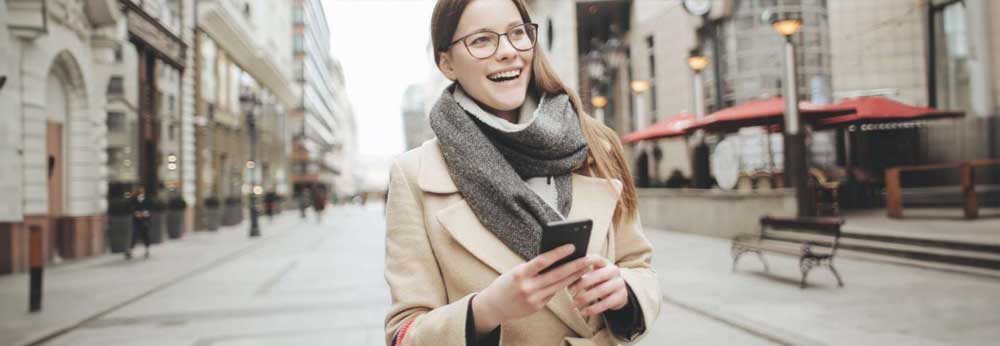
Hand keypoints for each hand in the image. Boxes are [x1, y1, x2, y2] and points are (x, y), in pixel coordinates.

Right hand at [471, 244, 590, 333]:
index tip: (572, 246)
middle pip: (557, 275)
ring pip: (559, 285)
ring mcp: (534, 299)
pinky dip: (561, 285)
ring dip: (574, 276)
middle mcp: (528, 287)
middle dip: (575, 266)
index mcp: (520, 274)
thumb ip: (534, 267)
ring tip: (585, 267)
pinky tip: (572, 278)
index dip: (558, 253)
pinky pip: (552, 294)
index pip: (543, 261)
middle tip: (589, 258)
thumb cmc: (507, 283)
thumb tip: (556, 258)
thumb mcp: (516, 271)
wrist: (494, 306)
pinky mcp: (537, 307)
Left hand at [569, 255, 627, 316]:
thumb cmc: (598, 281)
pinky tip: (582, 313)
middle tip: (569, 291)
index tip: (572, 265)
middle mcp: (614, 271)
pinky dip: (592, 309)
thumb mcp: (592, 273)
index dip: (585, 261)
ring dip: (586, 298)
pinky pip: (606, 304)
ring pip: (601, 290)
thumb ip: (580, 271)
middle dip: (581, 283)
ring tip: (574, 303)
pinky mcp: (621, 297)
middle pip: (597, 275)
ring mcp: (619, 284)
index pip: (596, 258)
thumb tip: (561, 271)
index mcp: (605, 262)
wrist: (618, 292)